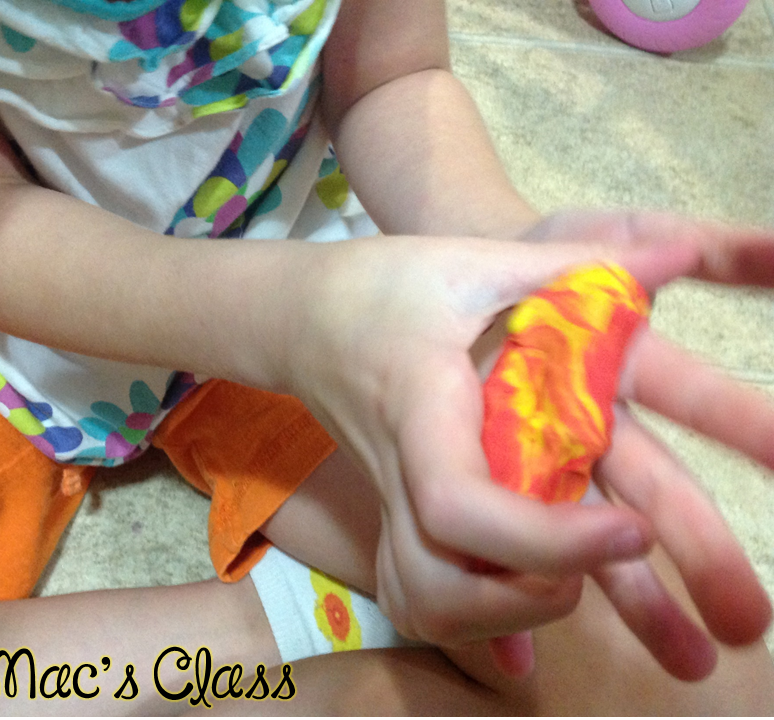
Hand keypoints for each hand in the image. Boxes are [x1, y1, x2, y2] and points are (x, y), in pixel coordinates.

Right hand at [282, 210, 773, 677]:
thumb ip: (572, 265)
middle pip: (437, 586)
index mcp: (419, 411)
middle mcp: (397, 475)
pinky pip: (414, 600)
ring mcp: (385, 506)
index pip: (457, 504)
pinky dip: (469, 621)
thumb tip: (677, 252)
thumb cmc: (383, 285)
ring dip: (501, 614)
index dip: (543, 538)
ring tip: (564, 572)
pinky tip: (513, 602)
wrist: (302, 318)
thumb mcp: (473, 262)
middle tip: (603, 547)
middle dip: (530, 596)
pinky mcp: (387, 518)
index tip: (628, 529)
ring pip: (422, 608)